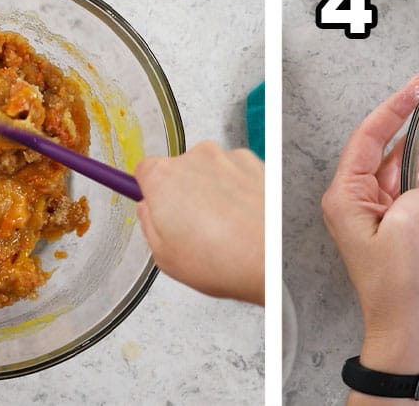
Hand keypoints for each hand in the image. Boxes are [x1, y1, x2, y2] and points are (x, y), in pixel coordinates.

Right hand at [135, 141, 263, 304]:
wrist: (274, 257)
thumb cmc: (222, 260)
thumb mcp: (164, 256)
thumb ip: (149, 223)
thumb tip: (149, 208)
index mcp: (164, 177)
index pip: (144, 170)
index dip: (150, 190)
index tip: (154, 202)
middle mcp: (195, 157)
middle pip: (179, 170)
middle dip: (183, 193)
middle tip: (194, 228)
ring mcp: (227, 157)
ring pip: (209, 171)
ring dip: (213, 191)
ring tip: (224, 228)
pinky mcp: (255, 162)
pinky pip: (236, 173)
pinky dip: (238, 189)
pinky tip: (243, 218)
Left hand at [321, 76, 418, 377]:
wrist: (401, 330)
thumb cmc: (395, 287)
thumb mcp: (411, 228)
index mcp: (345, 196)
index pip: (367, 137)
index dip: (392, 108)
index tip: (414, 87)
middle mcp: (353, 201)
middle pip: (380, 148)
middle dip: (405, 123)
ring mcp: (372, 215)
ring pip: (396, 169)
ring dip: (418, 153)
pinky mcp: (391, 228)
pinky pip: (408, 193)